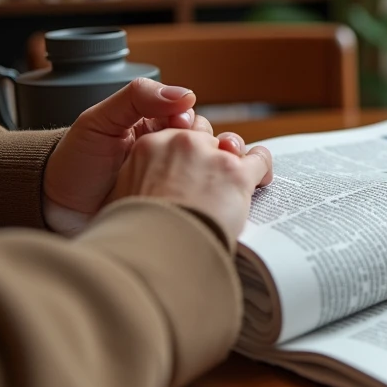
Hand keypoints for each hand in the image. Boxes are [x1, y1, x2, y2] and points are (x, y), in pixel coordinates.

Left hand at [43, 78, 212, 234]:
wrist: (59, 209)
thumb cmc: (75, 164)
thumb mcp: (98, 121)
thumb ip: (136, 98)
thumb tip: (185, 95)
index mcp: (152, 125)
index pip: (187, 114)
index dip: (189, 119)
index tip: (179, 125)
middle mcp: (167, 150)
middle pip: (204, 139)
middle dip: (205, 142)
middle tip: (190, 151)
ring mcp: (173, 179)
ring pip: (210, 165)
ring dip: (219, 163)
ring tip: (211, 168)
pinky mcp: (176, 203)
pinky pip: (203, 193)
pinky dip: (215, 188)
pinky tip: (212, 189)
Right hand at [108, 128, 273, 238]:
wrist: (158, 252)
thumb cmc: (139, 233)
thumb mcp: (124, 197)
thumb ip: (140, 180)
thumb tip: (151, 188)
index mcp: (149, 145)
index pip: (177, 134)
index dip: (187, 153)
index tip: (189, 169)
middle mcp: (181, 142)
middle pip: (206, 137)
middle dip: (210, 155)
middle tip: (209, 182)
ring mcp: (211, 156)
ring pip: (233, 145)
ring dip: (235, 161)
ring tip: (232, 185)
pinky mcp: (236, 172)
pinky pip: (260, 159)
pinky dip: (262, 170)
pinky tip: (259, 183)